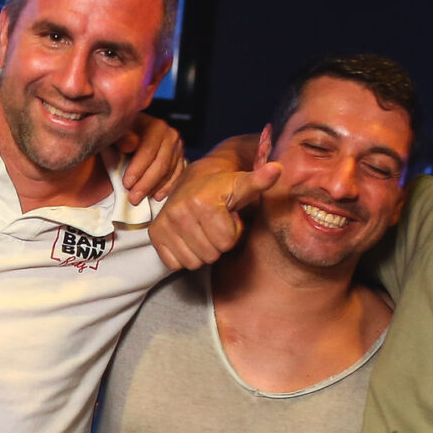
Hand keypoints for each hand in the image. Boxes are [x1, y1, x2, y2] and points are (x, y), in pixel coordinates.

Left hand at [118, 115, 184, 201]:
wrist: (128, 137)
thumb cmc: (120, 136)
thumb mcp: (115, 134)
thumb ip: (121, 138)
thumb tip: (130, 144)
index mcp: (155, 126)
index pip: (148, 151)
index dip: (137, 169)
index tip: (126, 184)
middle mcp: (170, 135)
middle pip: (161, 165)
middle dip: (145, 184)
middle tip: (133, 198)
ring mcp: (178, 148)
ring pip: (169, 173)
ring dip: (154, 188)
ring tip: (140, 198)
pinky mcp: (181, 159)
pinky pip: (177, 177)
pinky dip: (166, 188)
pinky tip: (156, 196)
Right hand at [152, 153, 280, 269]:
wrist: (194, 183)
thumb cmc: (224, 189)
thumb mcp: (244, 185)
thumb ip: (260, 181)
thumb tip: (277, 168)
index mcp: (202, 202)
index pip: (226, 243)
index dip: (232, 233)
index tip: (228, 217)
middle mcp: (179, 212)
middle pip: (210, 255)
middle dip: (217, 244)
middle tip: (215, 225)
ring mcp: (164, 224)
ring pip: (193, 262)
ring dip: (202, 251)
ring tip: (203, 231)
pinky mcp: (155, 235)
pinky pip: (175, 264)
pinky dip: (185, 255)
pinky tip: (189, 237)